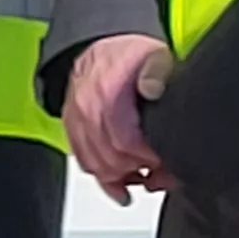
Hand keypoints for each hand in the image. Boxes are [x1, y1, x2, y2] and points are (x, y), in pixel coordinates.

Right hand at [64, 33, 177, 202]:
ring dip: (122, 177)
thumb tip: (153, 90)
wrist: (103, 49)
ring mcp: (76, 119)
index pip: (124, 140)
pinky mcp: (72, 128)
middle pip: (110, 157)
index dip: (148, 157)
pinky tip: (120, 188)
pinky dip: (102, 178)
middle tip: (162, 174)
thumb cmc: (131, 57)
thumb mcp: (155, 56)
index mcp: (106, 91)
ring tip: (145, 179)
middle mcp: (85, 107)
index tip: (166, 162)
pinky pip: (83, 160)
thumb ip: (157, 72)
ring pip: (95, 163)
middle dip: (138, 172)